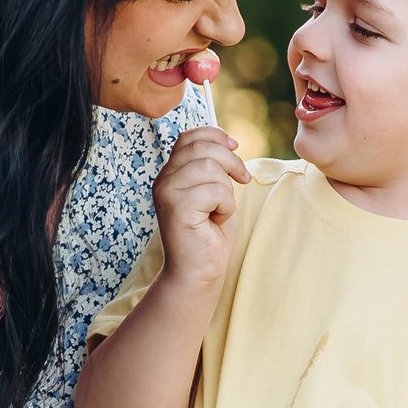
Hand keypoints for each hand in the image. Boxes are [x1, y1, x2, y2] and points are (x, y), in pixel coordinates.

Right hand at [153, 127, 249, 285]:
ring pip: (210, 167)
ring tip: (221, 209)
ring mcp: (167, 193)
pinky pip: (215, 191)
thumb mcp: (213, 192)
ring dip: (227, 189)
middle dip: (231, 161)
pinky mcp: (177, 208)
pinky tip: (216, 220)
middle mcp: (163, 180)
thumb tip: (229, 142)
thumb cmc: (209, 235)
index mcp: (170, 173)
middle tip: (243, 180)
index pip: (189, 137)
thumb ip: (213, 167)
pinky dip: (226, 206)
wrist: (198, 272)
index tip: (235, 146)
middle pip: (202, 148)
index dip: (215, 135)